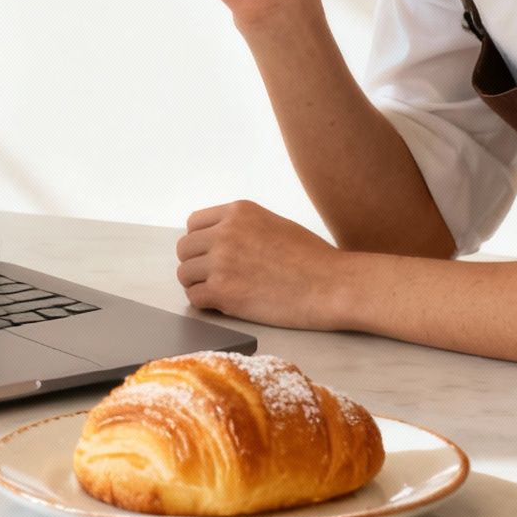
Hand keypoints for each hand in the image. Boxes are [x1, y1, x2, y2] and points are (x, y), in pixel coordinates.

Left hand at [175, 200, 348, 330]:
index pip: (194, 224)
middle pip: (184, 249)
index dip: (202, 243)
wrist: (332, 285)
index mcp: (238, 211)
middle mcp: (225, 232)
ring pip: (185, 274)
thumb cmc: (313, 259)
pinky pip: (194, 298)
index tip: (213, 256)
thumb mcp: (274, 224)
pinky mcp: (224, 291)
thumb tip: (217, 241)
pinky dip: (206, 304)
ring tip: (224, 292)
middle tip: (217, 278)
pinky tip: (226, 305)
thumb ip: (242, 228)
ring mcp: (222, 261)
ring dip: (199, 285)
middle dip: (197, 264)